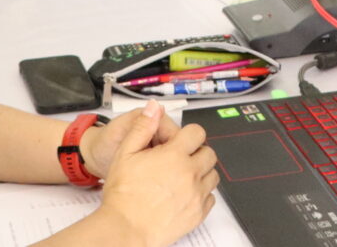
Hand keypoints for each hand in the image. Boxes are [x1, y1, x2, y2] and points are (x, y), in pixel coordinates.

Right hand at [92, 104, 218, 246]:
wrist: (126, 228)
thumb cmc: (123, 193)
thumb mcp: (125, 153)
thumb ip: (142, 127)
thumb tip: (154, 107)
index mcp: (174, 155)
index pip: (197, 133)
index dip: (188, 134)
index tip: (180, 141)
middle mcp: (190, 173)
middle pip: (209, 153)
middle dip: (197, 152)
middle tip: (180, 159)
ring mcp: (197, 195)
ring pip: (213, 176)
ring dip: (201, 173)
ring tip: (183, 177)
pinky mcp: (198, 214)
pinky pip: (211, 198)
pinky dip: (202, 194)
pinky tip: (185, 194)